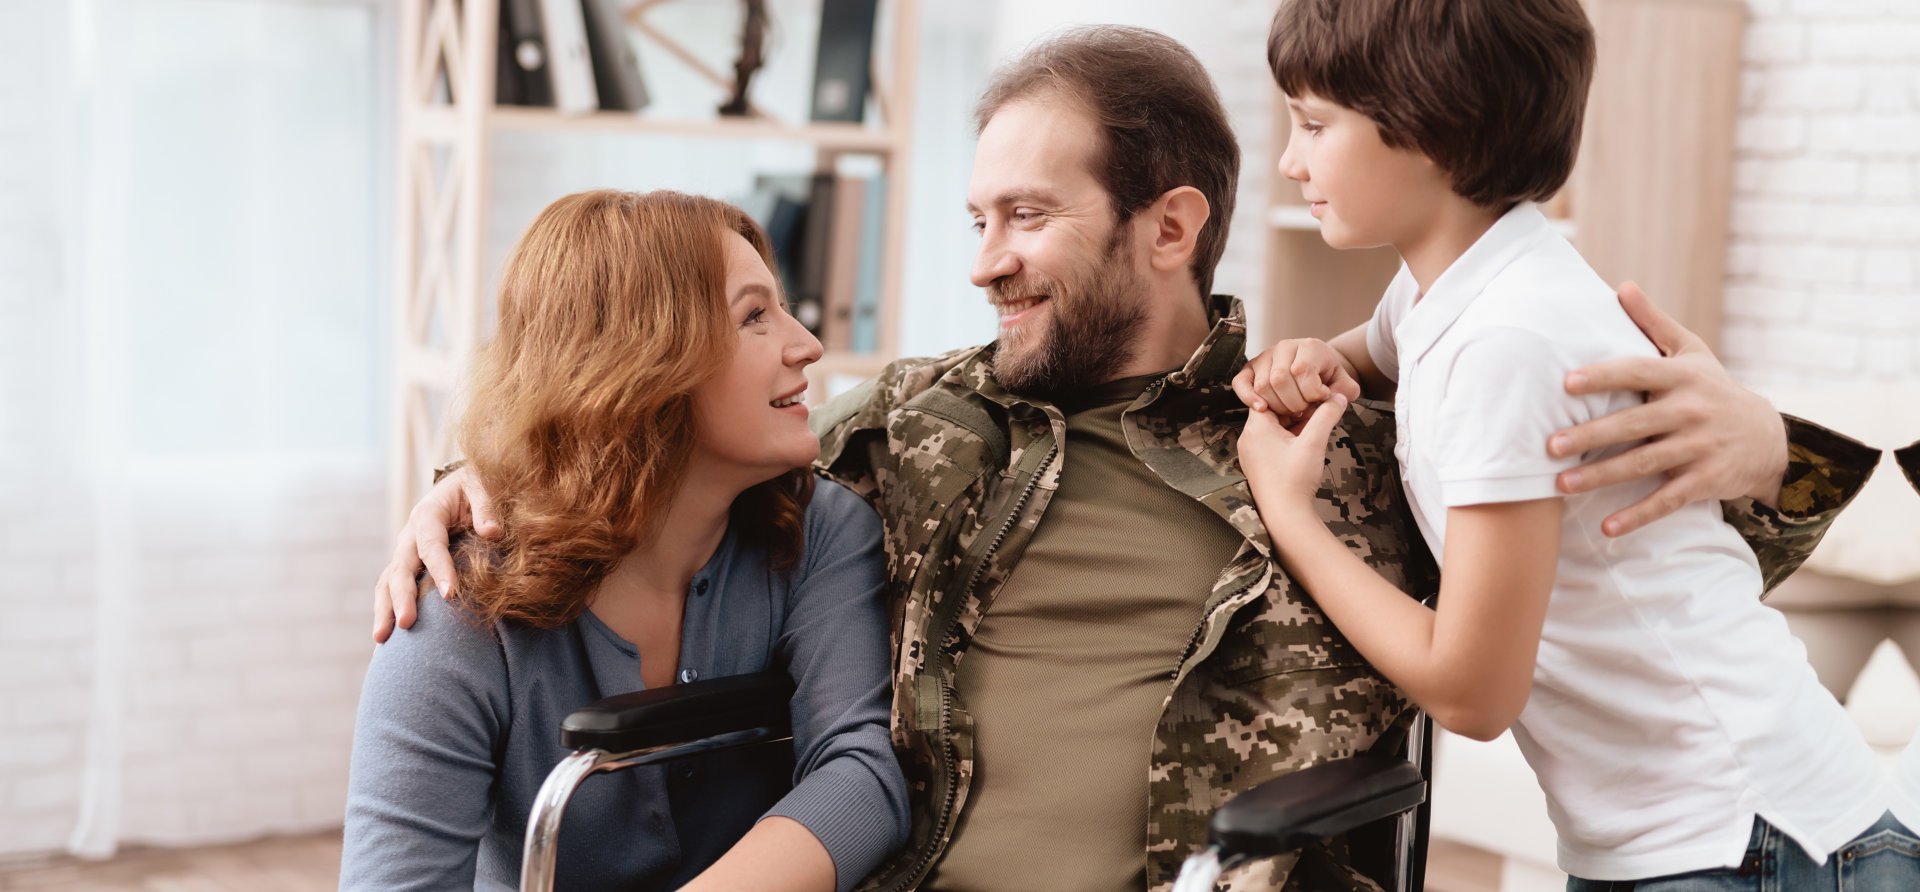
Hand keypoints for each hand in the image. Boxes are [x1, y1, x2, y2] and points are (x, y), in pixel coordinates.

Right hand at [371, 466, 500, 642]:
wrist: (461, 486)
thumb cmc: (476, 486)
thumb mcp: (482, 486)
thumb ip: (486, 506)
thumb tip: (492, 532)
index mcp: (428, 514)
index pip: (432, 545)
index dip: (439, 569)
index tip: (450, 595)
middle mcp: (410, 536)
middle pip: (401, 568)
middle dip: (402, 597)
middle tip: (407, 624)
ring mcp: (405, 552)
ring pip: (388, 582)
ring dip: (384, 610)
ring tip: (382, 639)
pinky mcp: (407, 566)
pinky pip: (391, 589)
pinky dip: (386, 611)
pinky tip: (384, 640)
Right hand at [1234, 338, 1361, 422]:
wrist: (1315, 369)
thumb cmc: (1327, 378)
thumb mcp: (1344, 384)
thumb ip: (1345, 392)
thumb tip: (1331, 398)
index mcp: (1309, 346)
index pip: (1302, 370)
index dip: (1312, 392)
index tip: (1321, 399)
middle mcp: (1284, 347)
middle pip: (1280, 380)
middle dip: (1294, 403)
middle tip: (1304, 409)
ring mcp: (1264, 357)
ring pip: (1263, 386)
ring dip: (1277, 405)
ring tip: (1291, 409)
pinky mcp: (1249, 369)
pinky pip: (1241, 383)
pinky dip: (1248, 398)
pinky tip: (1262, 409)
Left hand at [1238, 394, 1348, 525]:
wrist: (1285, 516)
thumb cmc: (1294, 480)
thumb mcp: (1314, 442)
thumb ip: (1326, 415)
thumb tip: (1338, 398)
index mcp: (1256, 427)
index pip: (1270, 395)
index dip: (1292, 392)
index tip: (1311, 397)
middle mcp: (1248, 438)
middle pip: (1273, 411)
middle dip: (1296, 410)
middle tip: (1317, 411)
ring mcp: (1251, 453)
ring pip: (1274, 428)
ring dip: (1293, 426)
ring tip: (1313, 428)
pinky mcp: (1258, 465)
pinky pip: (1272, 443)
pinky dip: (1288, 440)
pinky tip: (1304, 445)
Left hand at [1549, 282, 1787, 536]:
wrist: (1768, 437)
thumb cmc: (1712, 389)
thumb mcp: (1691, 352)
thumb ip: (1653, 323)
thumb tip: (1620, 285)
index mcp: (1681, 377)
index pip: (1637, 371)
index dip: (1604, 376)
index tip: (1567, 382)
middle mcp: (1690, 411)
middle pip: (1634, 423)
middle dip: (1591, 436)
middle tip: (1550, 445)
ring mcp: (1699, 448)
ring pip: (1644, 463)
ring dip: (1603, 477)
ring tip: (1562, 486)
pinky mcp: (1705, 481)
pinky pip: (1667, 500)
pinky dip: (1638, 515)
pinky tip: (1606, 528)